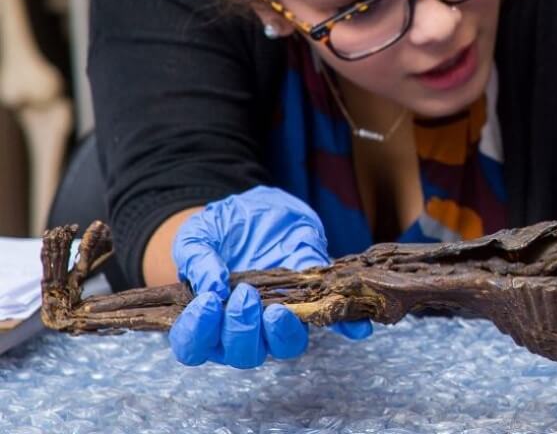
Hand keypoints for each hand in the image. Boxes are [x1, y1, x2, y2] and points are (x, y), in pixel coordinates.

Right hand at [168, 186, 371, 367]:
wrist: (257, 210)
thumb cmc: (222, 229)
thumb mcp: (201, 232)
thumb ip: (199, 257)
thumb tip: (211, 285)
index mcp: (207, 317)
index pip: (194, 345)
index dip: (197, 332)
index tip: (208, 302)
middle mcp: (242, 328)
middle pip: (240, 353)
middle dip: (241, 329)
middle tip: (245, 296)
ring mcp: (279, 320)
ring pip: (281, 347)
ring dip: (281, 332)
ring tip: (279, 310)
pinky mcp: (312, 303)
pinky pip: (330, 323)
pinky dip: (345, 327)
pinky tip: (355, 327)